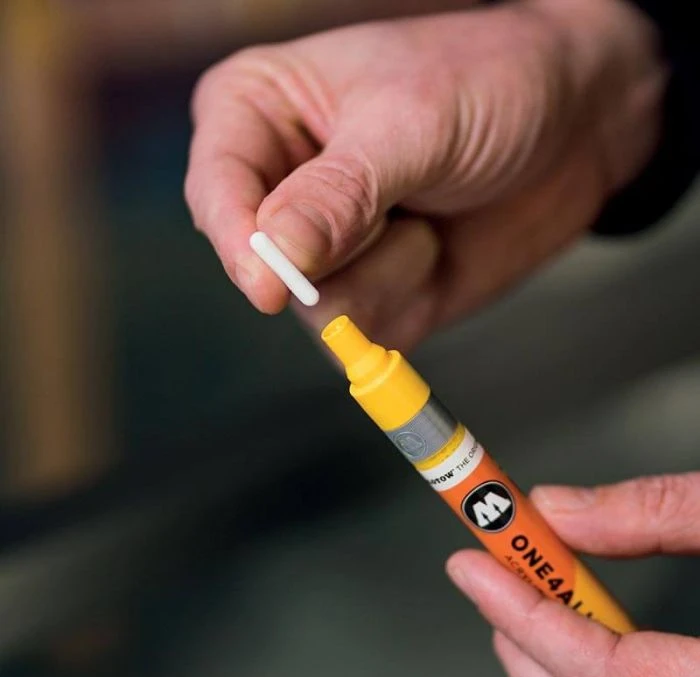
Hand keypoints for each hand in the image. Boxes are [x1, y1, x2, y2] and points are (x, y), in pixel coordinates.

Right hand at [185, 0, 664, 349]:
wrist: (574, 126)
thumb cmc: (489, 83)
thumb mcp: (409, 124)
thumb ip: (335, 196)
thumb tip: (270, 261)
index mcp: (259, 115)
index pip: (217, 193)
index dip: (239, 243)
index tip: (273, 286)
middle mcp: (279, 190)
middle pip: (261, 265)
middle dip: (341, 252)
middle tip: (399, 202)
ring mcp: (323, 250)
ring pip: (316, 310)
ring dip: (387, 274)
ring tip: (425, 215)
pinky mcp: (367, 293)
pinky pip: (362, 335)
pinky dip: (409, 299)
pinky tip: (435, 251)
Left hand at [447, 473, 699, 676]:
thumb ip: (656, 511)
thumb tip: (558, 507)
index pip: (605, 673)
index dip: (527, 616)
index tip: (471, 567)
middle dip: (524, 643)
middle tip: (484, 582)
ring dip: (547, 662)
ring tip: (514, 605)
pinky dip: (585, 676)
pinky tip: (571, 639)